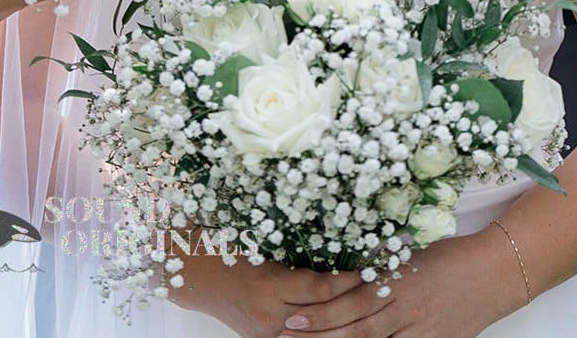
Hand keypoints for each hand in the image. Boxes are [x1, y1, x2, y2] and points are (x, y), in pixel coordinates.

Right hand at [166, 253, 361, 332]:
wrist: (197, 275)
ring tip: (365, 308)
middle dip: (352, 304)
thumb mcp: (266, 247)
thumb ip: (298, 259)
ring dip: (340, 322)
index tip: (369, 269)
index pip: (321, 289)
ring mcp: (266, 333)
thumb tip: (338, 255)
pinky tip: (338, 322)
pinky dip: (319, 330)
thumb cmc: (231, 248)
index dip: (349, 280)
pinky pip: (299, 337)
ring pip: (314, 332)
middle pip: (322, 316)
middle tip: (378, 290)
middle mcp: (270, 315)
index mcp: (271, 285)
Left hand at [268, 233, 516, 337]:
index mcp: (397, 278)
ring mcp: (420, 330)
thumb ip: (381, 264)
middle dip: (321, 337)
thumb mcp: (411, 251)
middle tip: (289, 337)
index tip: (293, 316)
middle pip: (356, 329)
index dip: (321, 311)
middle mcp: (405, 307)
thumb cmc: (451, 254)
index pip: (351, 299)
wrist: (494, 272)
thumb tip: (347, 270)